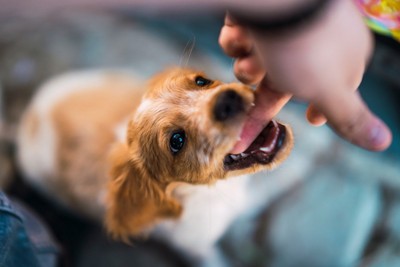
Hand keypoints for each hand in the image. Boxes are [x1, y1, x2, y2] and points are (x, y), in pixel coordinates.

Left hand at [219, 0, 391, 152]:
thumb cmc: (307, 49)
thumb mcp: (331, 92)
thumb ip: (351, 118)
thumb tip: (384, 142)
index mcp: (339, 57)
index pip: (329, 88)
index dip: (318, 106)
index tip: (312, 119)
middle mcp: (311, 41)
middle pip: (285, 79)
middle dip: (265, 96)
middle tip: (250, 112)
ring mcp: (281, 27)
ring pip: (258, 61)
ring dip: (249, 67)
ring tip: (250, 60)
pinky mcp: (254, 17)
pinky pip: (241, 39)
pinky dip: (237, 42)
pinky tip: (241, 34)